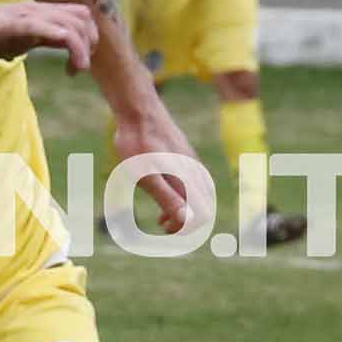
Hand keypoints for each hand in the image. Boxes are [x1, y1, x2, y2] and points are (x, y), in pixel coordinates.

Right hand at [0, 0, 96, 73]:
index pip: (79, 14)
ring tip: (75, 70)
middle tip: (79, 68)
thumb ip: (40, 38)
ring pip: (72, 24)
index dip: (88, 37)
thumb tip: (58, 45)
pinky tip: (70, 66)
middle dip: (90, 43)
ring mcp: (26, 15)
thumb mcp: (19, 39)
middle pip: (82, 16)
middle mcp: (37, 9)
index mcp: (39, 12)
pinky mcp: (16, 24)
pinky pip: (50, 29)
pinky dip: (69, 46)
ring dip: (82, 49)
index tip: (79, 62)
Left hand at [110, 91, 200, 235]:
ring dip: (183, 211)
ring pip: (198, 195)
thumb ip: (168, 199)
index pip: (201, 215)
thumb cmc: (138, 145)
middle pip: (203, 208)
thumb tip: (187, 220)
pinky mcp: (184, 155)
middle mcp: (195, 172)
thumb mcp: (147, 176)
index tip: (166, 230)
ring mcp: (191, 162)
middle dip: (185, 223)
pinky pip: (192, 182)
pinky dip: (182, 196)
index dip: (186, 229)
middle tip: (162, 227)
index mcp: (188, 180)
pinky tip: (163, 194)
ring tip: (161, 219)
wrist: (138, 110)